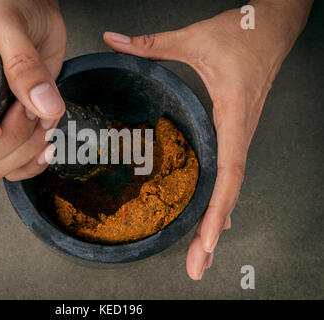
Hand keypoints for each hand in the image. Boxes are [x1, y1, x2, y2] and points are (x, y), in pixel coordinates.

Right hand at [0, 0, 65, 180]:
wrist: (36, 13)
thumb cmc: (9, 9)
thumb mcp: (9, 27)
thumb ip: (23, 66)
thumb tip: (42, 106)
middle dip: (8, 141)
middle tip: (29, 106)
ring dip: (27, 149)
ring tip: (42, 114)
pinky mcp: (12, 131)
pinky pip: (17, 167)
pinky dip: (35, 161)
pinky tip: (48, 139)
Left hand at [104, 0, 311, 278]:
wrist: (272, 28)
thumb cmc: (242, 35)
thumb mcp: (194, 39)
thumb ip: (151, 44)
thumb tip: (114, 41)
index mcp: (231, 116)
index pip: (229, 172)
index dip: (218, 209)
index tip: (208, 240)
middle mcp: (238, 133)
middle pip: (229, 192)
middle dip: (213, 232)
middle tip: (198, 266)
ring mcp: (238, 135)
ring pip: (230, 187)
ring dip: (216, 222)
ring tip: (201, 254)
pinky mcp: (234, 132)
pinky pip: (229, 174)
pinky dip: (221, 200)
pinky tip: (213, 218)